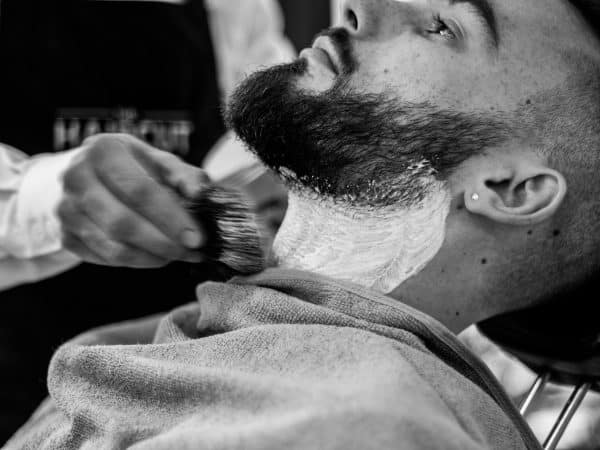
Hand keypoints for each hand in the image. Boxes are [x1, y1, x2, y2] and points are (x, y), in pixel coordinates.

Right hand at [57, 134, 207, 267]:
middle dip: (163, 243)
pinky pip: (104, 259)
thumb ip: (185, 176)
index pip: (139, 190)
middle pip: (122, 222)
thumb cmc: (136, 168)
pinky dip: (135, 262)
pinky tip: (155, 256)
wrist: (95, 175)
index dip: (171, 217)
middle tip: (191, 252)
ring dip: (152, 257)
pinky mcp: (65, 235)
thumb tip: (199, 195)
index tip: (196, 237)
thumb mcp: (161, 162)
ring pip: (112, 247)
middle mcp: (76, 177)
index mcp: (103, 150)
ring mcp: (66, 208)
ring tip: (177, 255)